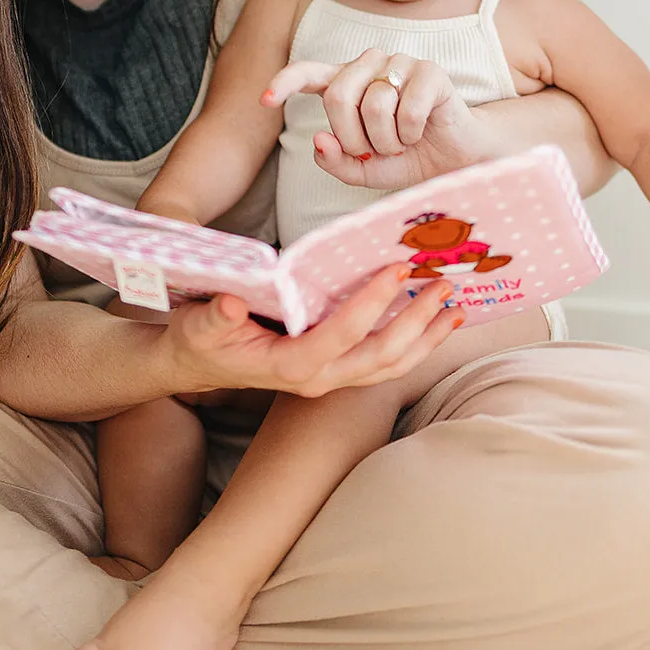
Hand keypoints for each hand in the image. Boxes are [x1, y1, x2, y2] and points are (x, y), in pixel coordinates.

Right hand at [162, 266, 459, 398]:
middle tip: (442, 286)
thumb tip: (231, 304)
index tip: (396, 270)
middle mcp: (317, 379)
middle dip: (416, 322)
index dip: (371, 304)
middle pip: (381, 356)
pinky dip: (415, 344)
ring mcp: (330, 380)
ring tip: (454, 307)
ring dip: (426, 337)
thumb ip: (215, 316)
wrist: (195, 364)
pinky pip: (385, 364)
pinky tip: (435, 323)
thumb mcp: (199, 323)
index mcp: (289, 365)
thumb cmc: (199, 338)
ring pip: (390, 366)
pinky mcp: (336, 372)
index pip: (342, 335)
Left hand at [263, 48, 492, 189]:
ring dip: (386, 139)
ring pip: (373, 103)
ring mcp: (400, 63)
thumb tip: (320, 139)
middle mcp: (370, 66)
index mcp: (347, 83)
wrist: (453, 162)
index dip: (284, 83)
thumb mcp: (361, 170)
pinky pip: (406, 107)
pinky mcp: (430, 71)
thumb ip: (335, 160)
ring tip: (400, 142)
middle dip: (352, 137)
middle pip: (338, 96)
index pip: (308, 73)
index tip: (265, 100)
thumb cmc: (404, 159)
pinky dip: (409, 133)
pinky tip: (420, 133)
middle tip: (372, 151)